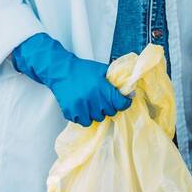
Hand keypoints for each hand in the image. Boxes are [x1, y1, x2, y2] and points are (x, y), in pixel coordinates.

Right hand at [11, 33, 130, 125]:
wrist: (61, 71)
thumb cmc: (82, 69)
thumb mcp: (102, 70)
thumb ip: (115, 81)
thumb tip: (130, 92)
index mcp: (102, 88)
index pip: (121, 103)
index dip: (124, 103)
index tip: (123, 101)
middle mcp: (93, 99)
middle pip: (110, 112)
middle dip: (109, 106)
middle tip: (103, 99)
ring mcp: (81, 107)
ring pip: (97, 119)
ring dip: (97, 112)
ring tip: (92, 103)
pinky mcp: (71, 112)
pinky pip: (84, 122)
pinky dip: (85, 117)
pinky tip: (83, 107)